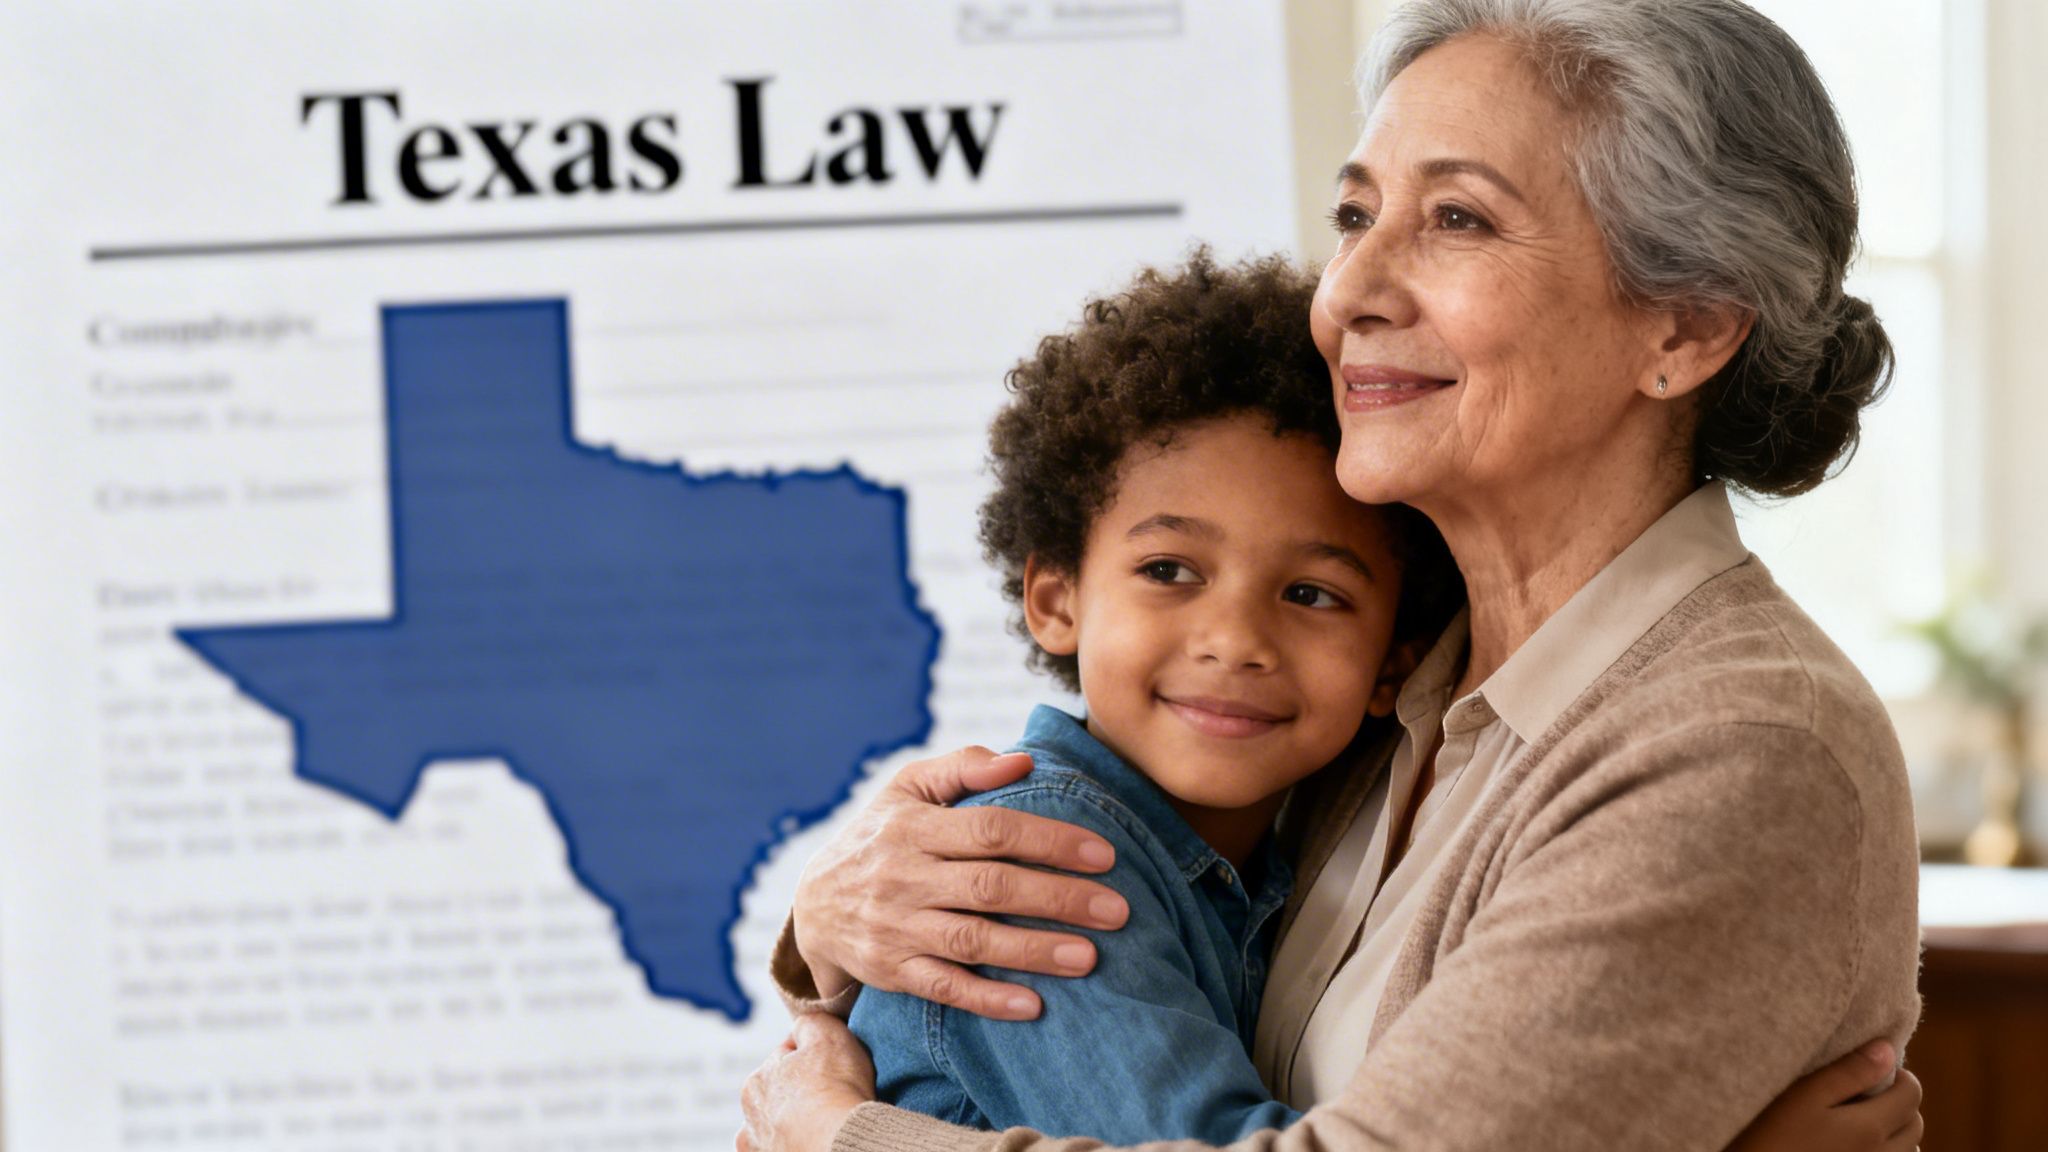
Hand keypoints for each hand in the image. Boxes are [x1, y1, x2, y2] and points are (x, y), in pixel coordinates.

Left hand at [738, 1015, 874, 1151]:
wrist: (841, 1144)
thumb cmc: (836, 1089)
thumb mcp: (826, 1032)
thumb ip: (808, 1023)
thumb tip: (801, 1029)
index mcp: (756, 1082)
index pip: (785, 1061)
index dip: (813, 1059)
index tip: (834, 1066)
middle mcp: (751, 1118)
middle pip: (780, 1096)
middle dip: (800, 1093)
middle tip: (832, 1096)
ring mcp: (761, 1149)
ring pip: (779, 1129)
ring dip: (794, 1125)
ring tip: (824, 1124)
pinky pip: (785, 1150)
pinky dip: (795, 1145)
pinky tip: (811, 1141)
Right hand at [790, 745, 1129, 1018]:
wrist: (813, 904)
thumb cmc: (880, 836)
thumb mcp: (907, 788)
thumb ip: (964, 767)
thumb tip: (1024, 760)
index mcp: (914, 826)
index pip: (991, 830)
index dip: (1049, 841)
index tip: (1104, 854)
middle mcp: (905, 877)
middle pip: (991, 888)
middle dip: (1058, 899)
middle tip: (1118, 910)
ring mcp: (897, 927)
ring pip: (972, 941)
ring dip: (1034, 951)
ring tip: (1090, 957)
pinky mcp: (892, 971)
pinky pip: (943, 988)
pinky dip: (987, 999)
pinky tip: (1033, 1005)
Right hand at [1728, 1041, 1922, 1151]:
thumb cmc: (1768, 1137)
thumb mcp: (1802, 1097)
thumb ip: (1847, 1073)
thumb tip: (1887, 1049)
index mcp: (1870, 1128)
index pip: (1912, 1094)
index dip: (1901, 1075)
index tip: (1876, 1067)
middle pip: (1915, 1124)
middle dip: (1901, 1102)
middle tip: (1869, 1090)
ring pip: (1908, 1151)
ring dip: (1897, 1132)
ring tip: (1864, 1120)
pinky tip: (1856, 1146)